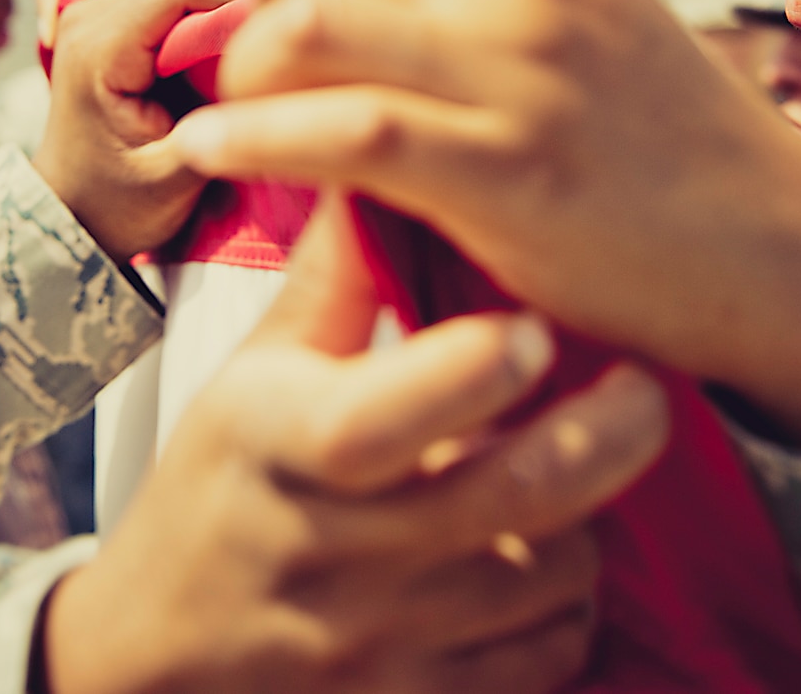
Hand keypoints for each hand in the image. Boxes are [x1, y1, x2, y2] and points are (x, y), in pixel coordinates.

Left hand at [31, 0, 251, 259]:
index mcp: (99, 49)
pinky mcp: (111, 9)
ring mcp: (95, 6)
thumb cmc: (118, 204)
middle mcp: (89, 13)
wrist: (73, 213)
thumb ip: (220, 127)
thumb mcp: (173, 180)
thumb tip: (272, 75)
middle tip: (264, 35)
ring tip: (252, 20)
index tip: (269, 39)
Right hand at [41, 191, 668, 693]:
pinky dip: (568, 603)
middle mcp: (328, 551)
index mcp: (275, 446)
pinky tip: (544, 555)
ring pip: (546, 577)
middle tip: (647, 388)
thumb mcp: (247, 381)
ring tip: (578, 470)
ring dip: (585, 518)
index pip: (375, 422)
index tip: (536, 325)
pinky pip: (547, 654)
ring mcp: (377, 644)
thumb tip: (374, 158)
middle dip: (600, 438)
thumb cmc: (216, 495)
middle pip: (501, 499)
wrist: (154, 663)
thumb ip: (329, 283)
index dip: (469, 372)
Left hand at [170, 0, 800, 451]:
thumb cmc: (657, 131)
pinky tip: (214, 151)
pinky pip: (339, 134)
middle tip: (235, 58)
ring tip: (230, 111)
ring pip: (305, 21)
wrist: (774, 241)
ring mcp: (513, 68)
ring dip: (237, 70)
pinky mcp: (505, 170)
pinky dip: (251, 138)